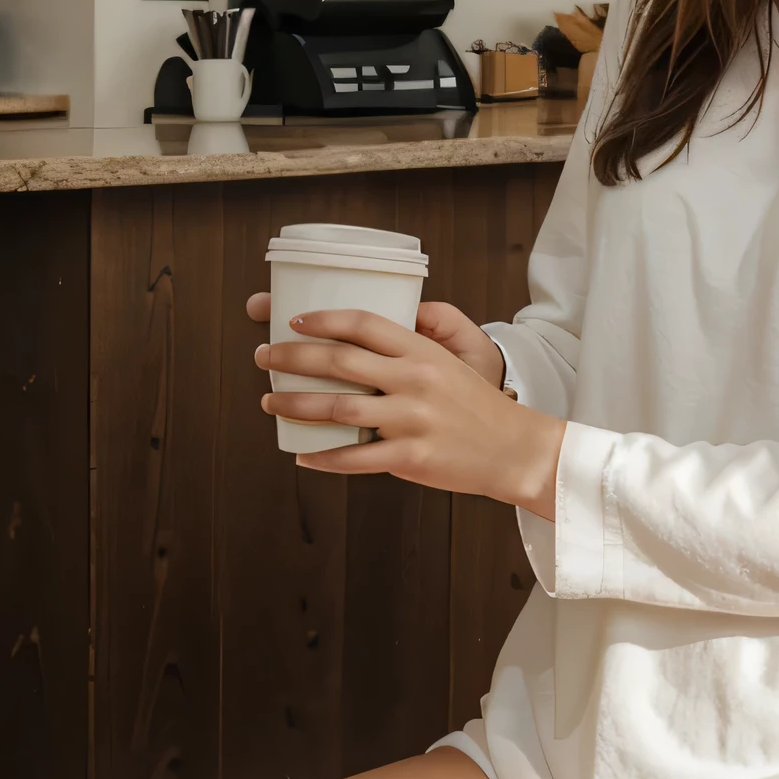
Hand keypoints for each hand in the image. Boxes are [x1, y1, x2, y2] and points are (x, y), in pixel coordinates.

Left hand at [249, 302, 561, 517]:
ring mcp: (412, 419)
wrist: (513, 447)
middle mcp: (414, 380)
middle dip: (293, 357)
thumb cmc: (474, 404)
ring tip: (269, 402)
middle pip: (340, 361)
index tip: (292, 321)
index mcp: (422, 352)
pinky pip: (356, 458)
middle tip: (265, 357)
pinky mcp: (411, 456)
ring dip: (295, 404)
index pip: (364, 323)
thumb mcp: (450, 361)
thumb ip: (411, 344)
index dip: (322, 319)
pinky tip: (303, 455)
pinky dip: (324, 457)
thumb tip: (364, 329)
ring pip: (338, 409)